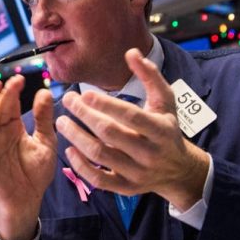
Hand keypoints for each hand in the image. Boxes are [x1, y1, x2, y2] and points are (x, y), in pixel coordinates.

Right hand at [0, 75, 56, 239]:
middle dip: (0, 93)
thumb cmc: (36, 173)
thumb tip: (44, 92)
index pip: (10, 104)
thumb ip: (43, 118)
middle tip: (7, 80)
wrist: (27, 200)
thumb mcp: (45, 142)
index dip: (13, 91)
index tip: (20, 79)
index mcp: (13, 127)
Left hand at [56, 48, 209, 211]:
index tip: (85, 92)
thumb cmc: (167, 128)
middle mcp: (149, 153)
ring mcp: (137, 173)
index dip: (106, 104)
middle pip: (111, 134)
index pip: (130, 116)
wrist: (178, 169)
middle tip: (68, 100)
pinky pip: (99, 180)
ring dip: (77, 138)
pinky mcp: (126, 188)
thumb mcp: (165, 100)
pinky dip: (81, 166)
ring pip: (101, 156)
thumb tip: (131, 52)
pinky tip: (69, 150)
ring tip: (61, 122)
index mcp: (160, 130)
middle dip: (85, 116)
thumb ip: (150, 75)